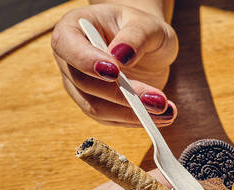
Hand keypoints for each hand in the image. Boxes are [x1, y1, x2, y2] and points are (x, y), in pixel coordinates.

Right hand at [51, 4, 178, 125]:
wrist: (145, 42)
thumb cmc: (142, 27)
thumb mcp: (146, 24)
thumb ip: (135, 36)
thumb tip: (121, 56)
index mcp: (72, 29)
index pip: (67, 46)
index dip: (87, 61)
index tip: (115, 72)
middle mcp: (70, 60)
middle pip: (85, 84)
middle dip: (122, 95)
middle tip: (158, 100)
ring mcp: (79, 86)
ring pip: (97, 108)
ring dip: (132, 114)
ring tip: (166, 111)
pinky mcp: (95, 105)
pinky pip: (112, 119)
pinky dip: (137, 120)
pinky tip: (162, 116)